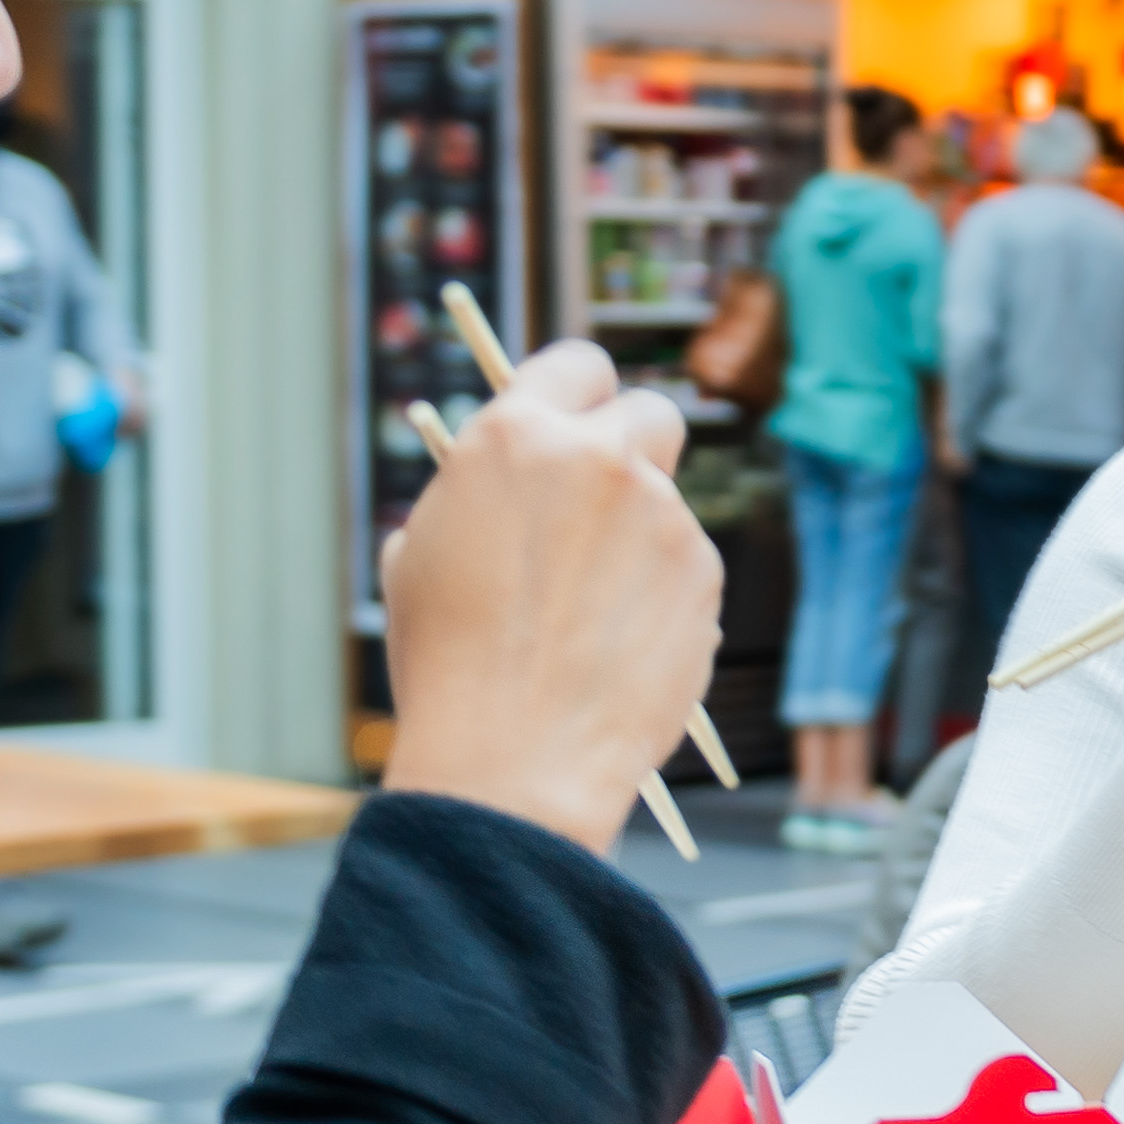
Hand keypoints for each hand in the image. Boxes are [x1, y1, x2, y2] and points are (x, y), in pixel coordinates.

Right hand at [380, 340, 721, 848]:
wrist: (513, 759)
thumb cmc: (448, 662)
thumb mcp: (421, 555)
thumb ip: (474, 495)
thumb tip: (499, 487)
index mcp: (518, 436)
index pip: (578, 364)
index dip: (579, 393)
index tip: (579, 420)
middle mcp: (601, 459)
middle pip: (651, 412)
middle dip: (633, 446)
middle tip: (604, 500)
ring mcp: (662, 516)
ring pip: (668, 500)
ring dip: (641, 534)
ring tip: (587, 612)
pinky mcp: (702, 575)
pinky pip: (685, 564)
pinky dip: (662, 591)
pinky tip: (619, 645)